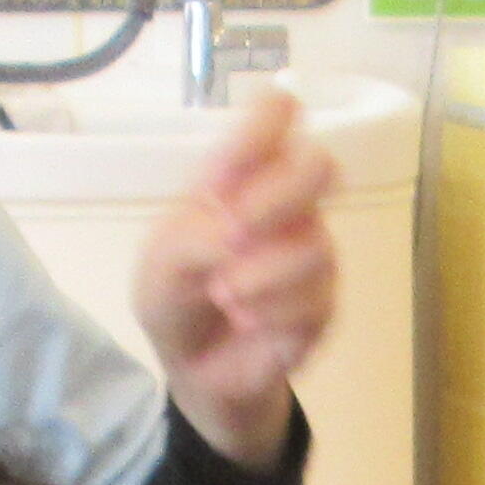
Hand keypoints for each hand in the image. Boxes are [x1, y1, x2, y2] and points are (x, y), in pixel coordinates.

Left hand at [130, 89, 335, 467]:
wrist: (194, 368)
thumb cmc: (177, 299)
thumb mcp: (160, 265)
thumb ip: (192, 238)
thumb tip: (235, 235)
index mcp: (243, 175)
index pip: (275, 116)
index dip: (263, 127)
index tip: (227, 171)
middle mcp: (287, 204)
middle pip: (318, 165)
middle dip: (276, 197)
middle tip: (234, 230)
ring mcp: (312, 253)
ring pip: (316, 244)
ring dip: (262, 273)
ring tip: (223, 295)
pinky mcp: (324, 305)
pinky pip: (315, 299)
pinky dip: (272, 311)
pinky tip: (245, 320)